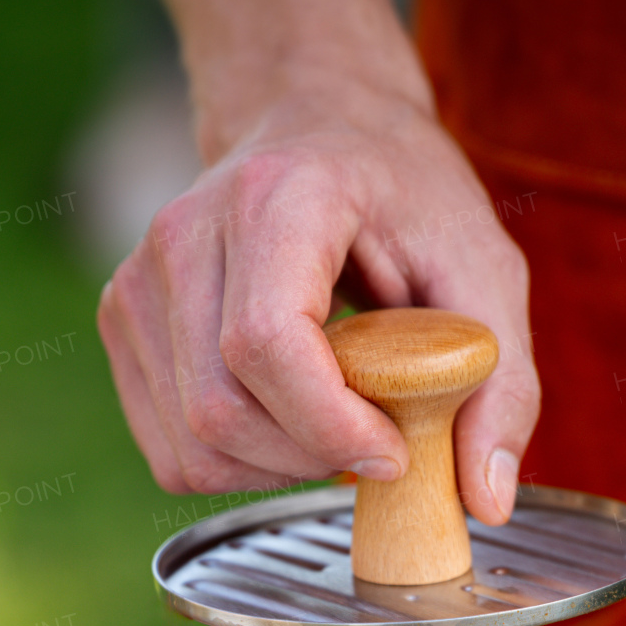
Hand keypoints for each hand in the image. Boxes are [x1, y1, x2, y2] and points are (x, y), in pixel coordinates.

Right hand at [98, 81, 539, 525]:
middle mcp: (185, 232)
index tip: (394, 452)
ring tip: (333, 429)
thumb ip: (504, 385)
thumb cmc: (402, 196)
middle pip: (221, 409)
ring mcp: (139, 279)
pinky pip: (171, 450)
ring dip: (276, 471)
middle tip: (375, 444)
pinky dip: (237, 467)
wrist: (317, 124)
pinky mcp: (121, 321)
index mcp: (275, 197)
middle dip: (310, 460)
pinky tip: (285, 425)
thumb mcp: (485, 269)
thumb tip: (486, 501)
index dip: (330, 425)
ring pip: (192, 443)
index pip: (266, 344)